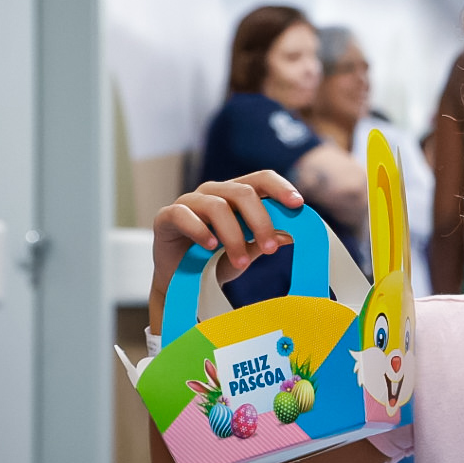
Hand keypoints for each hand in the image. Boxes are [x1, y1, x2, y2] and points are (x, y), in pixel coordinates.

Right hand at [149, 171, 300, 335]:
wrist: (180, 283)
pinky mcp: (166, 216)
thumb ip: (264, 241)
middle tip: (271, 248)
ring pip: (217, 206)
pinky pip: (184, 215)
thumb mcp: (246, 252)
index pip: (261, 179)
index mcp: (235, 195)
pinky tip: (210, 247)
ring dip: (234, 236)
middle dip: (261, 221)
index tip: (297, 205)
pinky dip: (200, 231)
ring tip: (241, 263)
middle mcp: (213, 192)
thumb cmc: (215, 262)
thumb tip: (289, 235)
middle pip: (243, 192)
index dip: (280, 187)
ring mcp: (189, 202)